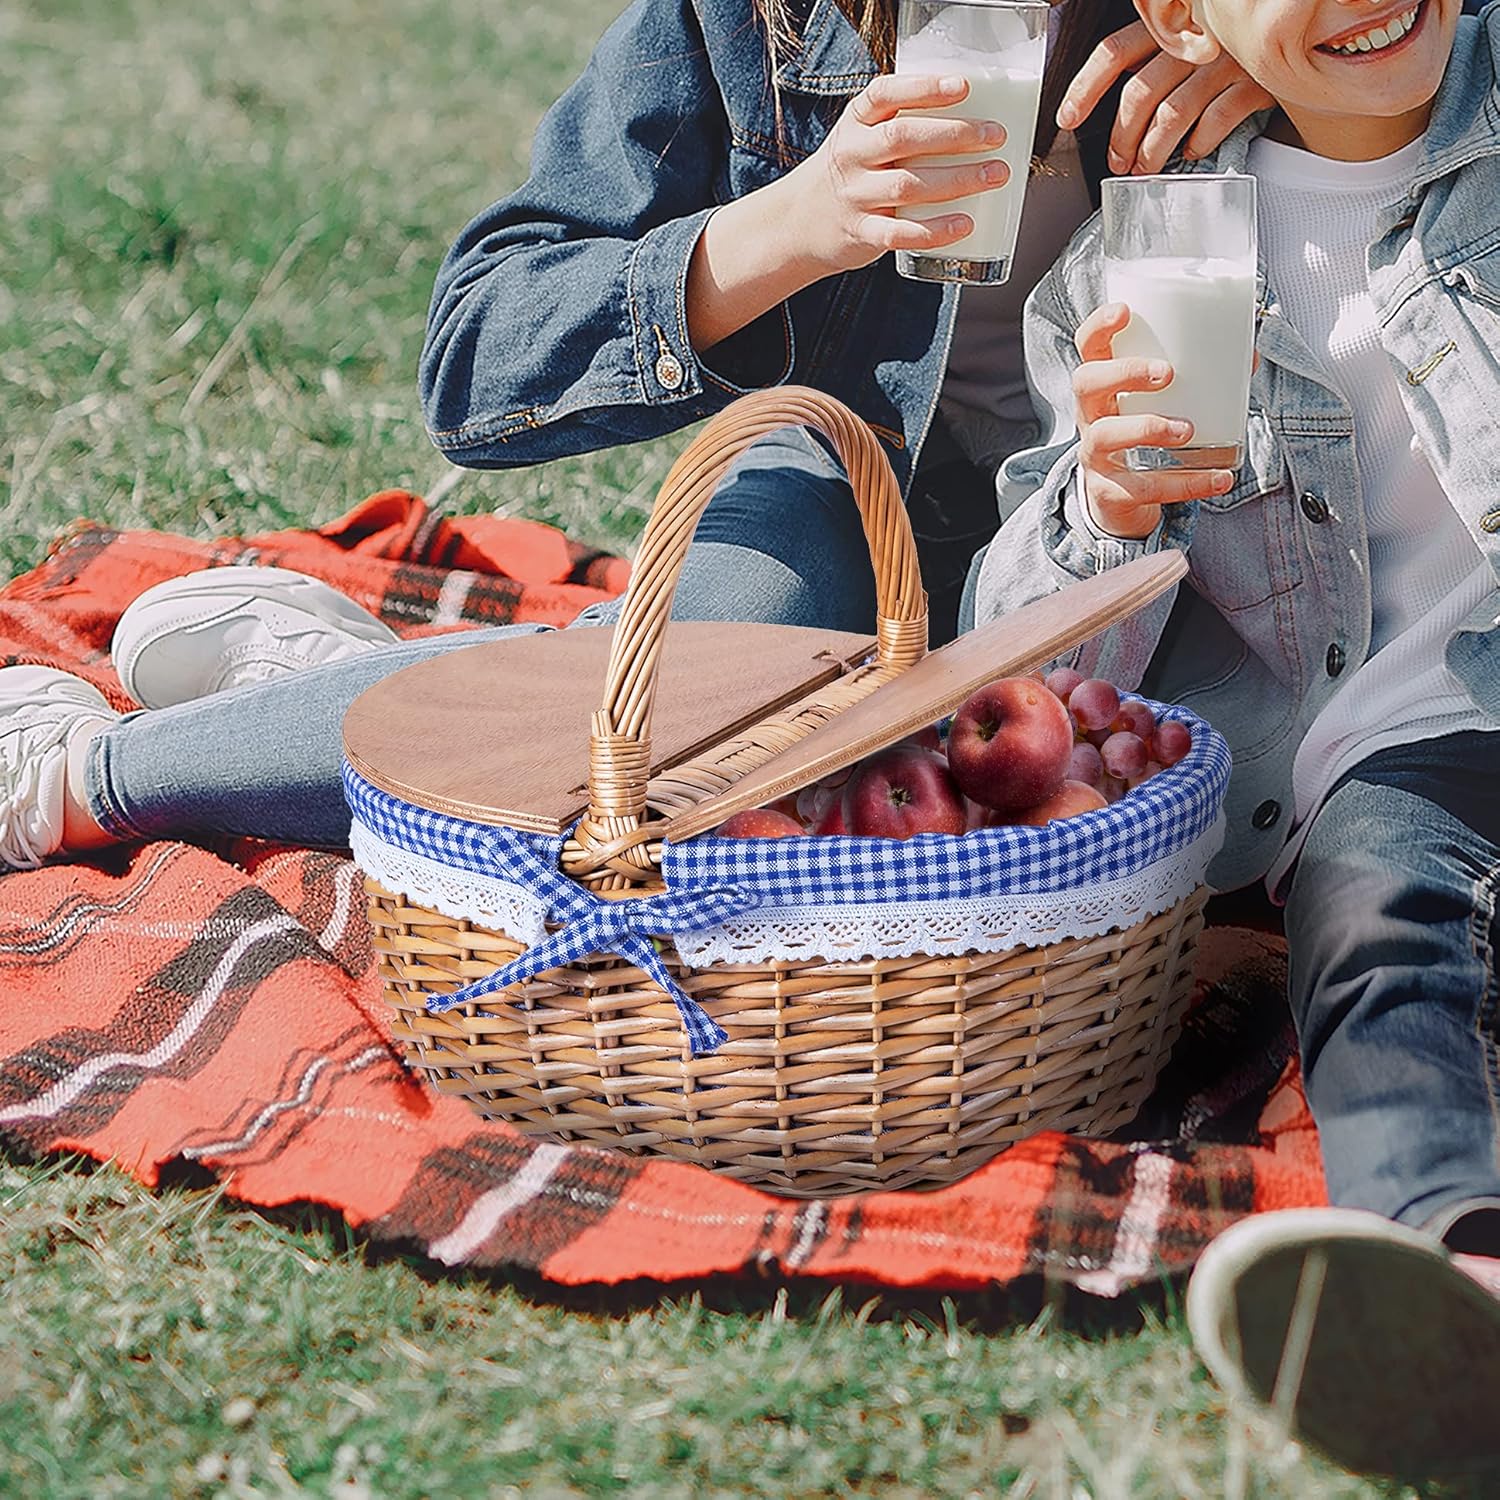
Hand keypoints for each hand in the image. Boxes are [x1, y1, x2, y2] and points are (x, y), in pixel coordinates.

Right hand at [792, 74, 1009, 273]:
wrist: (799, 222)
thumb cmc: (850, 172)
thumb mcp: (861, 136)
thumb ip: (902, 123)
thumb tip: (977, 111)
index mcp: (855, 123)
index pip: (885, 95)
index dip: (924, 88)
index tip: (963, 86)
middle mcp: (852, 156)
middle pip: (903, 139)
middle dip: (955, 135)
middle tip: (996, 136)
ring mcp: (856, 197)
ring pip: (908, 186)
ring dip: (957, 180)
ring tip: (995, 175)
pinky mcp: (862, 234)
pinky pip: (900, 233)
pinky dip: (935, 230)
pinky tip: (965, 224)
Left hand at [1057, 21, 1272, 174]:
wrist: (1299, 37)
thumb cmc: (1230, 48)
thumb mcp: (1189, 43)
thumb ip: (1154, 63)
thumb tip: (1120, 110)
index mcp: (1170, 27)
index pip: (1114, 52)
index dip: (1085, 87)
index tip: (1067, 118)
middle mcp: (1195, 40)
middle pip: (1139, 93)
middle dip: (1121, 137)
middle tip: (1117, 162)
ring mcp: (1225, 59)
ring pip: (1172, 114)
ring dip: (1152, 151)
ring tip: (1146, 168)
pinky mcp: (1254, 82)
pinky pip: (1217, 120)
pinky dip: (1198, 143)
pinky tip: (1191, 152)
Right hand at [1073, 303, 1232, 538]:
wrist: (1120, 501)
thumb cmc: (1142, 436)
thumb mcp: (1158, 405)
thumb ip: (1198, 378)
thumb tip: (1251, 355)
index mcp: (1102, 387)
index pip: (1088, 347)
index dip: (1100, 327)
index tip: (1125, 312)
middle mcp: (1090, 417)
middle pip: (1086, 383)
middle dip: (1124, 373)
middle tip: (1167, 373)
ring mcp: (1095, 455)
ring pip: (1105, 435)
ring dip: (1148, 427)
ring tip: (1187, 430)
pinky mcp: (1110, 492)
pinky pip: (1142, 488)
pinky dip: (1186, 484)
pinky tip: (1219, 478)